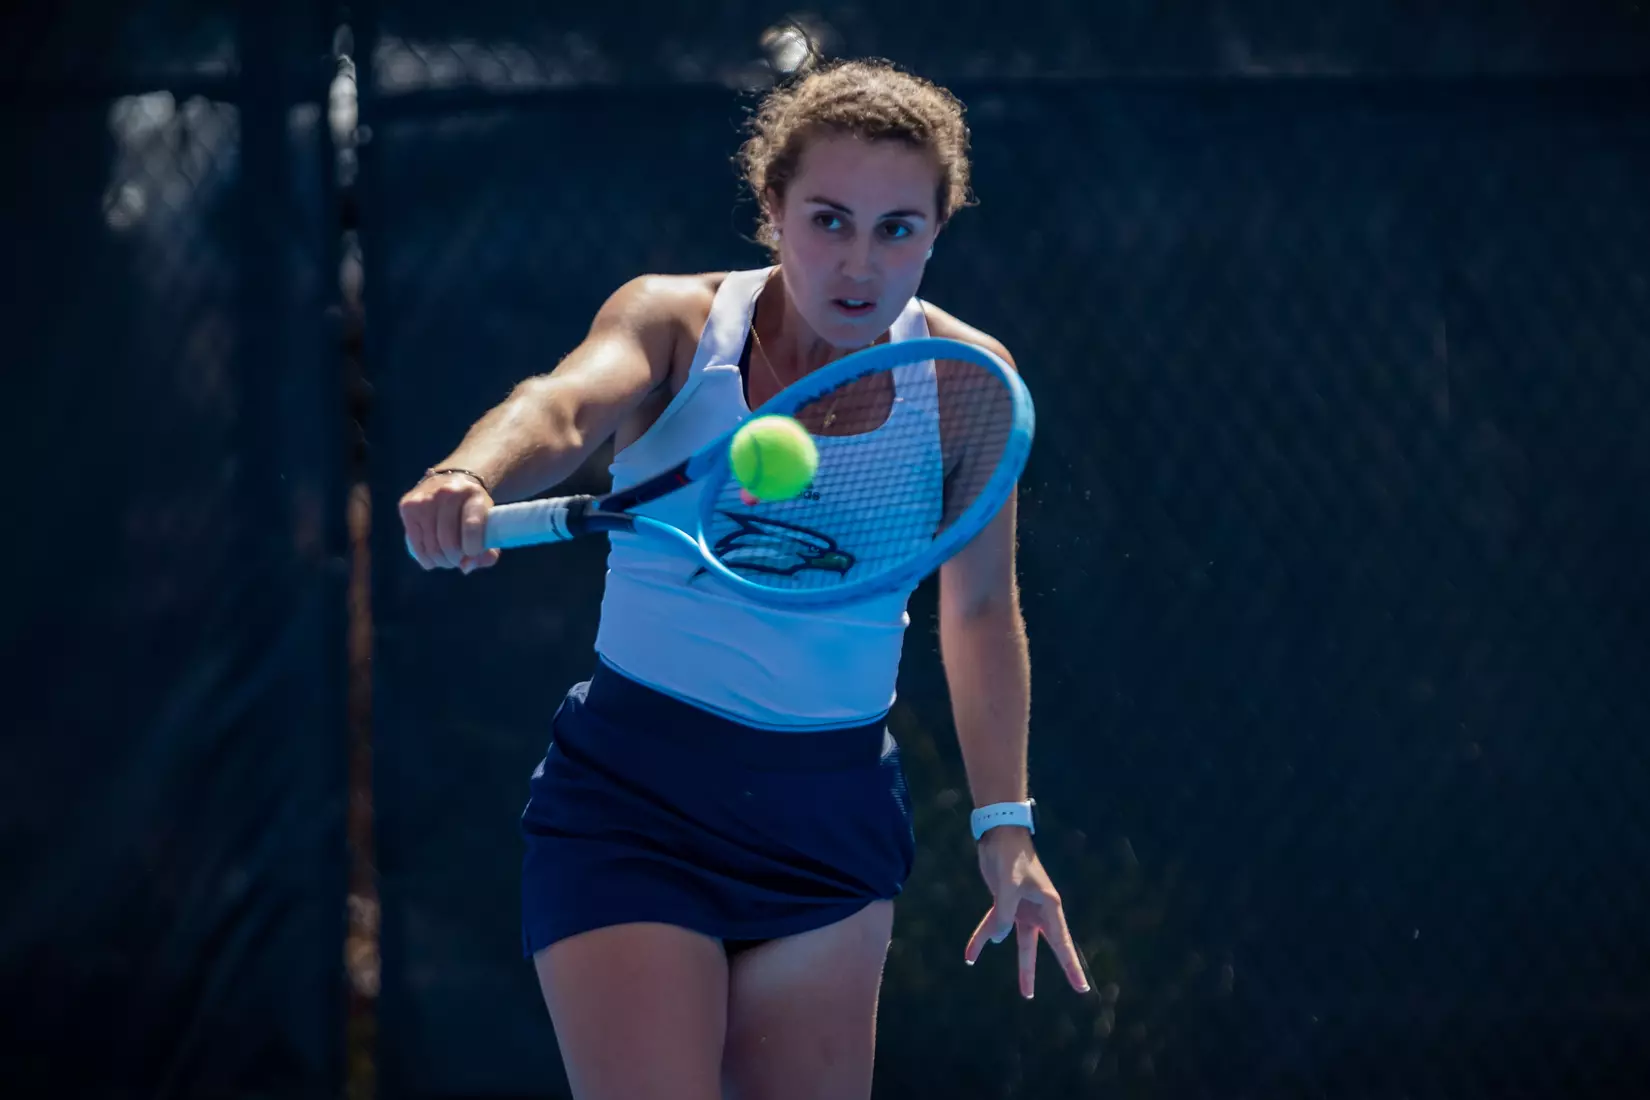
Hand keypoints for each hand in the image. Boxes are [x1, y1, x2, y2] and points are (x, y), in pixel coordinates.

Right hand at [399, 472, 500, 572]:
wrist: (448, 482)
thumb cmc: (471, 511)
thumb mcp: (487, 525)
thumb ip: (488, 553)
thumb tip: (465, 567)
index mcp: (473, 495)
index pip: (472, 527)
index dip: (473, 549)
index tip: (472, 555)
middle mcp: (448, 493)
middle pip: (448, 542)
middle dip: (454, 559)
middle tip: (457, 560)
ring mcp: (425, 499)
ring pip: (430, 546)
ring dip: (440, 561)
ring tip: (446, 559)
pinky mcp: (407, 506)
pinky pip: (414, 543)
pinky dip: (424, 558)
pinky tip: (431, 560)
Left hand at [964, 827, 1089, 998]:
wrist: (999, 834)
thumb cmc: (1010, 857)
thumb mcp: (1008, 887)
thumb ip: (1005, 915)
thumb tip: (1000, 939)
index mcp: (1049, 906)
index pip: (1062, 942)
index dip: (1071, 966)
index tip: (1082, 988)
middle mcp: (1039, 911)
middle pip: (1043, 947)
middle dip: (1048, 971)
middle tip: (1067, 991)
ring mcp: (1022, 908)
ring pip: (1020, 942)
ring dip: (1021, 966)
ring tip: (1026, 994)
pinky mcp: (1005, 903)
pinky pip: (995, 925)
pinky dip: (982, 938)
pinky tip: (971, 954)